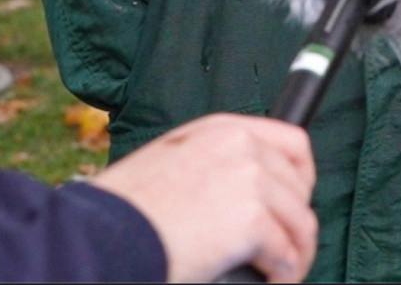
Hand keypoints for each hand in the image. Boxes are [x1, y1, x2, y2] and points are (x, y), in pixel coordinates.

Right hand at [88, 114, 317, 282]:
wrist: (99, 236)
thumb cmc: (122, 210)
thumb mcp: (168, 163)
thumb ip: (209, 166)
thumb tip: (238, 194)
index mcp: (221, 130)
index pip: (292, 142)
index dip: (301, 178)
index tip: (296, 203)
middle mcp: (241, 147)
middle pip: (300, 186)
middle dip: (296, 221)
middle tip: (285, 248)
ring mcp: (248, 181)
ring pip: (300, 222)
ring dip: (295, 253)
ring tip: (282, 273)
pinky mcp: (250, 221)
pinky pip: (286, 253)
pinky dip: (284, 274)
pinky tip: (271, 282)